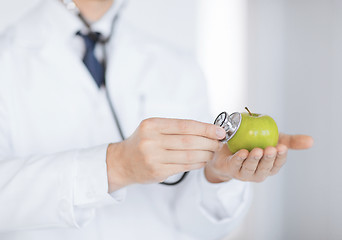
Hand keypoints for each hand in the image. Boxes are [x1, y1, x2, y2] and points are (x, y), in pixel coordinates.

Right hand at [106, 118, 226, 191]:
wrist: (122, 162)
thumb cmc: (142, 142)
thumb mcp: (153, 128)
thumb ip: (175, 128)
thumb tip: (206, 129)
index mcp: (152, 125)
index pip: (185, 125)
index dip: (205, 128)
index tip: (220, 131)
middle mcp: (151, 140)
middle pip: (189, 141)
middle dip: (209, 142)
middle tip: (218, 143)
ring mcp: (153, 157)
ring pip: (188, 155)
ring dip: (205, 154)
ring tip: (212, 152)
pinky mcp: (157, 171)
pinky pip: (184, 167)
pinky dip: (197, 163)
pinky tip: (202, 160)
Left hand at [205, 133, 313, 182]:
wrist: (228, 148)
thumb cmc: (255, 144)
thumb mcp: (274, 140)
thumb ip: (291, 141)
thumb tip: (311, 141)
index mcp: (270, 167)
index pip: (278, 164)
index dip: (280, 157)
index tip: (282, 147)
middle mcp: (259, 172)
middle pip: (265, 168)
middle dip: (268, 159)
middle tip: (271, 149)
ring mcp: (244, 173)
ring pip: (250, 168)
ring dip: (254, 160)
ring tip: (257, 150)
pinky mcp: (231, 169)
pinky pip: (236, 164)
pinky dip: (239, 159)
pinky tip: (242, 152)